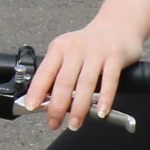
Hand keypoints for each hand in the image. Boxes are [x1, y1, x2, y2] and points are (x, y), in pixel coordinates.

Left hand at [24, 14, 145, 130]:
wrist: (118, 25)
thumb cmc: (90, 45)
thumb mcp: (69, 53)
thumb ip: (59, 73)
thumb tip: (48, 102)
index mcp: (60, 48)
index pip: (45, 72)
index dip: (37, 91)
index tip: (31, 106)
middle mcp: (76, 49)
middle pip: (64, 81)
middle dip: (57, 106)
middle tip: (54, 123)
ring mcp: (97, 52)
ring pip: (85, 84)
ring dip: (79, 107)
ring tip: (75, 123)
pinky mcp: (115, 56)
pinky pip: (109, 81)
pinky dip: (105, 99)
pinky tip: (102, 112)